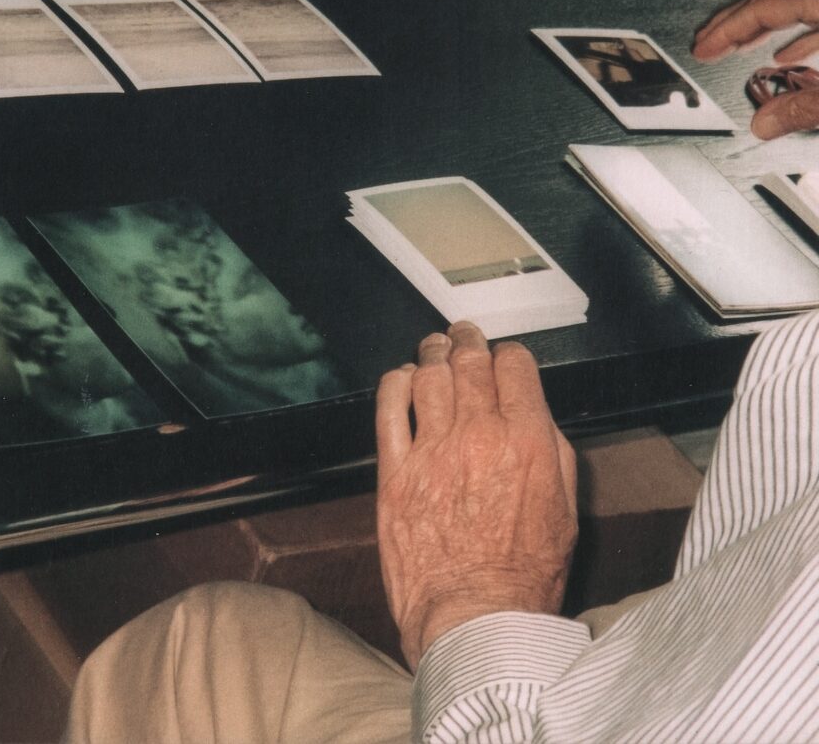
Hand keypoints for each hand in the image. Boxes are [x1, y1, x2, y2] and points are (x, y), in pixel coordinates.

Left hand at [375, 322, 577, 670]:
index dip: (508, 355)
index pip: (515, 367)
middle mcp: (480, 436)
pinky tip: (401, 379)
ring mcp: (433, 451)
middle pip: (469, 361)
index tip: (502, 358)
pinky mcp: (395, 472)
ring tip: (433, 349)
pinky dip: (394, 384)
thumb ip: (553, 455)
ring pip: (429, 376)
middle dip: (467, 340)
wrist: (475, 620)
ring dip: (431, 354)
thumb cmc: (521, 578)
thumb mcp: (567, 512)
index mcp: (528, 442)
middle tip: (463, 335)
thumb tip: (536, 420)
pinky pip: (388, 408)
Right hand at [691, 0, 818, 138]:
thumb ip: (803, 109)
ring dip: (761, 25)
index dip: (727, 28)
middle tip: (706, 42)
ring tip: (736, 45)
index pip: (766, 6)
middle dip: (734, 22)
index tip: (703, 47)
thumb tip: (765, 124)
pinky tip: (786, 52)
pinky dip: (796, 32)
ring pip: (797, 1)